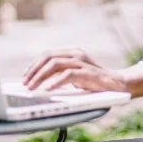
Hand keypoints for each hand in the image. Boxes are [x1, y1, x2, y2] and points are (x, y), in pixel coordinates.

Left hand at [21, 49, 142, 97]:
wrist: (117, 84)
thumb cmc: (94, 81)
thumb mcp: (75, 74)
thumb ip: (61, 73)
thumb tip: (40, 80)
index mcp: (72, 52)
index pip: (48, 54)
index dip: (34, 64)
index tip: (26, 75)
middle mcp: (76, 53)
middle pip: (48, 57)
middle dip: (33, 70)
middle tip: (25, 83)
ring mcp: (82, 62)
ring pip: (54, 64)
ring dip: (40, 76)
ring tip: (32, 87)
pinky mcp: (87, 72)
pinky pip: (67, 75)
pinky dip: (55, 82)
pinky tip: (47, 90)